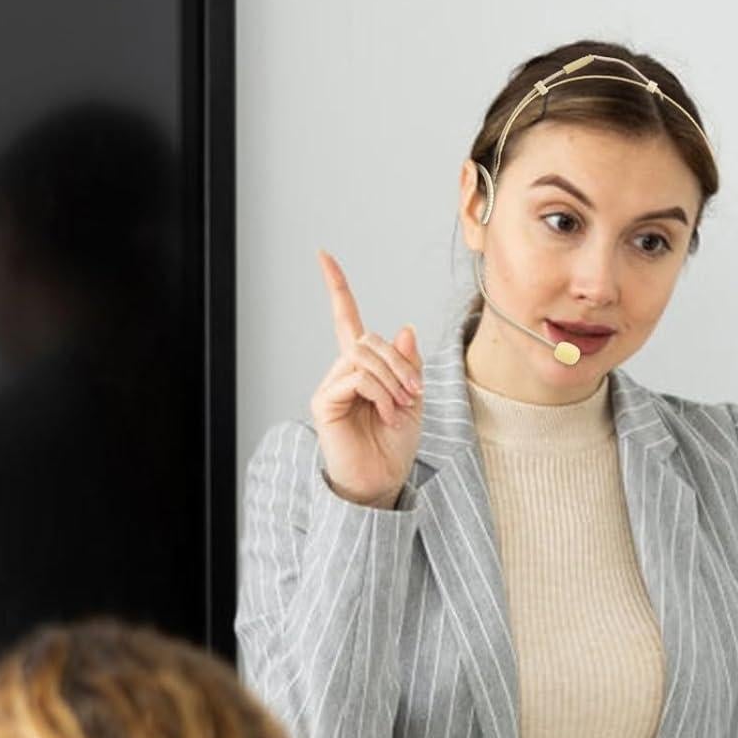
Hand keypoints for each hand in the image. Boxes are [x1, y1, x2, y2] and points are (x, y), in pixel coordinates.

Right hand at [309, 250, 423, 508]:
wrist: (382, 482)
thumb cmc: (394, 446)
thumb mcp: (412, 399)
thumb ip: (408, 365)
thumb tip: (404, 328)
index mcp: (363, 368)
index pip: (346, 320)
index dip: (337, 288)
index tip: (323, 256)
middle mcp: (342, 372)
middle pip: (369, 339)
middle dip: (399, 362)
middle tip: (414, 393)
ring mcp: (331, 386)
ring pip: (363, 355)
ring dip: (392, 378)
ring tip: (400, 406)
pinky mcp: (325, 402)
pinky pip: (356, 377)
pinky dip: (379, 392)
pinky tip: (386, 413)